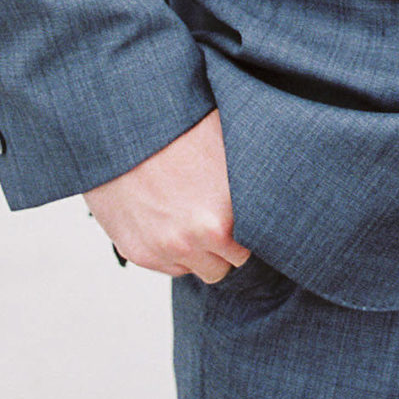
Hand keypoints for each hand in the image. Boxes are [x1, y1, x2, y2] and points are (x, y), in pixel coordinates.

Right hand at [83, 109, 250, 281]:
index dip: (247, 232)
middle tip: (218, 216)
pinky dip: (170, 248)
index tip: (241, 216)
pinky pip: (166, 265)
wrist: (123, 129)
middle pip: (222, 267)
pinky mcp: (136, 252)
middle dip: (223, 246)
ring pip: (194, 269)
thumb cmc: (178, 129)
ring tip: (191, 212)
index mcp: (220, 219)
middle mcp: (191, 242)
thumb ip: (247, 176)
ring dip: (197, 251)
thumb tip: (275, 182)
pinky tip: (168, 215)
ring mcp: (160, 250)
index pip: (249, 249)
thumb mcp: (224, 145)